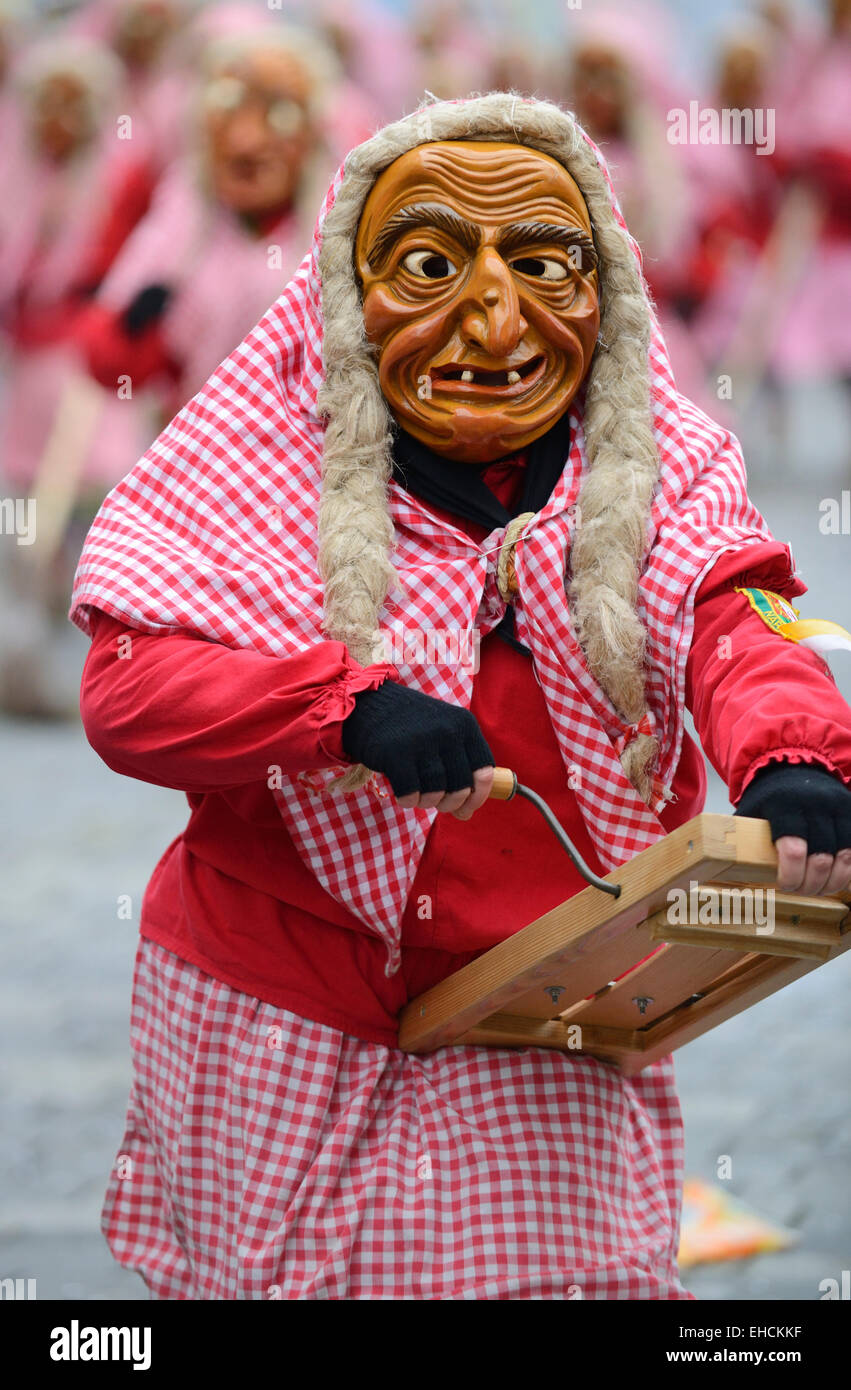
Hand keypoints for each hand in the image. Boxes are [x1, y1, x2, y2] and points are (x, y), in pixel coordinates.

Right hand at [341, 679, 494, 817]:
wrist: (367, 705)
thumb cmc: (410, 727)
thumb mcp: (443, 733)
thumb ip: (458, 767)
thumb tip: (466, 814)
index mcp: (465, 724)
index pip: (484, 772)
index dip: (477, 798)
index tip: (465, 809)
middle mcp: (448, 731)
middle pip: (461, 788)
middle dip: (449, 804)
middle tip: (437, 803)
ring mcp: (422, 742)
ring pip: (436, 793)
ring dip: (426, 802)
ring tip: (417, 793)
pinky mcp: (396, 754)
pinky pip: (411, 794)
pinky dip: (407, 801)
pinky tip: (402, 794)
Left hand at [734, 762, 850, 894]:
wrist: (794, 764)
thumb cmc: (769, 796)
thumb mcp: (750, 810)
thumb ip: (741, 836)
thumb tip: (717, 867)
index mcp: (784, 805)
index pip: (793, 849)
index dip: (792, 876)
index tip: (785, 886)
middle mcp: (815, 804)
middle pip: (821, 859)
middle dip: (811, 884)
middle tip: (801, 890)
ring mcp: (838, 807)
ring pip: (845, 857)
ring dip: (833, 881)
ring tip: (819, 888)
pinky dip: (848, 869)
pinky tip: (836, 877)